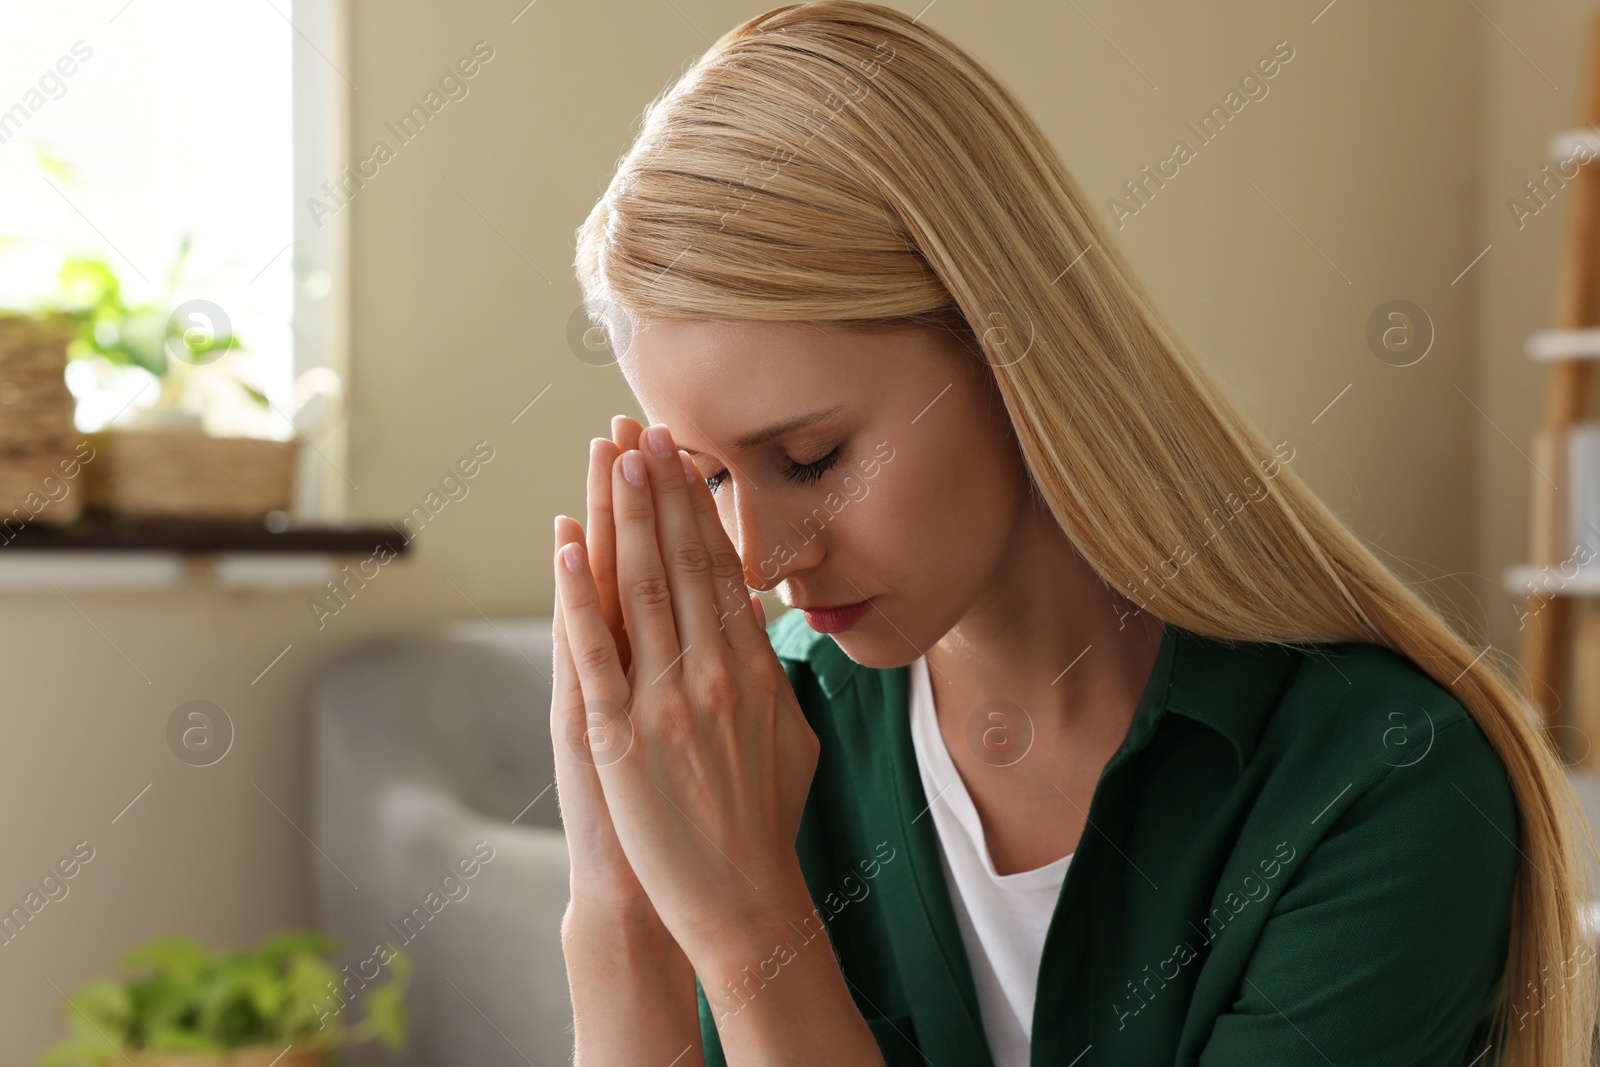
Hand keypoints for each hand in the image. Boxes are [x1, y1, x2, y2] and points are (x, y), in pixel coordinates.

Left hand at [553, 422, 818, 955]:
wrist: (740, 896)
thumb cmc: (767, 818)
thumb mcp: (794, 736)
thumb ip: (774, 670)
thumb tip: (753, 612)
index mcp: (755, 668)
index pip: (722, 568)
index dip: (699, 507)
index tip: (683, 458)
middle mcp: (714, 673)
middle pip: (683, 562)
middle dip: (661, 490)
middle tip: (646, 430)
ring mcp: (665, 701)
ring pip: (641, 589)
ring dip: (625, 518)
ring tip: (613, 460)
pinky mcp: (619, 734)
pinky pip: (594, 650)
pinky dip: (577, 594)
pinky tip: (567, 545)